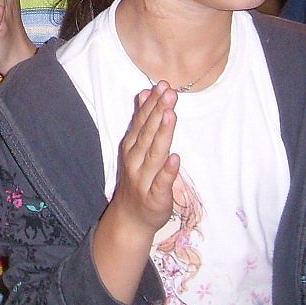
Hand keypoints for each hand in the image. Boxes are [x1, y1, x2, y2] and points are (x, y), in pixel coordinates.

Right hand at [109, 83, 180, 235]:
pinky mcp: (155, 198)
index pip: (142, 122)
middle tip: (168, 92)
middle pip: (147, 134)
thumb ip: (141, 120)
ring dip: (162, 134)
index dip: (151, 103)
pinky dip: (168, 171)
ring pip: (154, 154)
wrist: (130, 219)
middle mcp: (135, 161)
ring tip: (171, 114)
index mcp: (132, 147)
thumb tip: (145, 92)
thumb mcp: (137, 147)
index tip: (161, 85)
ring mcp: (144, 180)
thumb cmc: (139, 178)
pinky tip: (175, 158)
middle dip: (158, 112)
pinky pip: (161, 183)